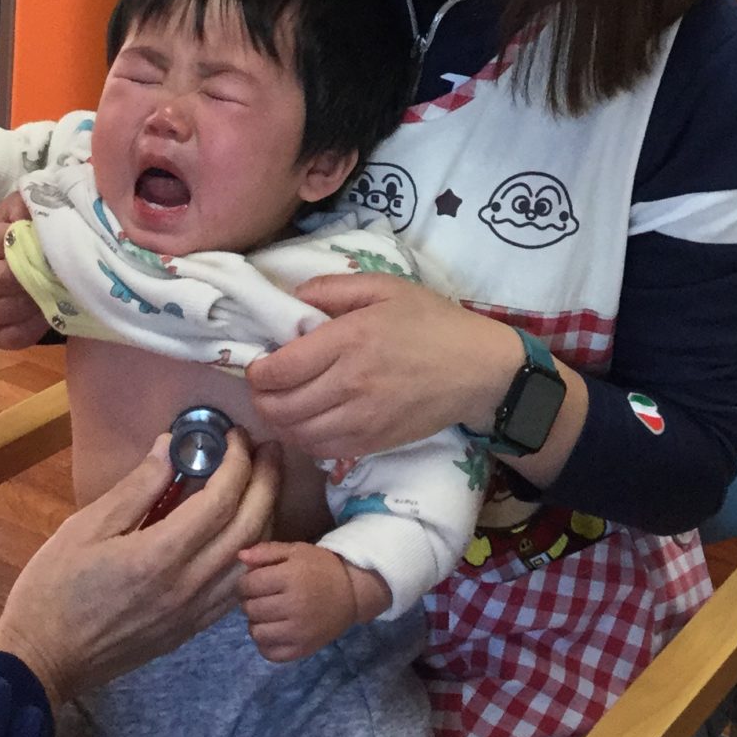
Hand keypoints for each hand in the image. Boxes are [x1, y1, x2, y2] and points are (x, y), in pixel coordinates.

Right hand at [0, 192, 48, 350]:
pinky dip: (38, 324)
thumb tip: (51, 216)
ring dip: (42, 297)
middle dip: (41, 271)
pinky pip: (16, 336)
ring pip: (12, 309)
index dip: (37, 242)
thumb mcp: (23, 208)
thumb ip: (32, 205)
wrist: (15, 260)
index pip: (6, 244)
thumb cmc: (20, 230)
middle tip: (65, 265)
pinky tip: (51, 308)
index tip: (60, 240)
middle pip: (8, 279)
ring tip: (60, 284)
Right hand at [0, 428, 281, 708]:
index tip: (235, 436)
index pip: (221, 500)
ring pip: (252, 560)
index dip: (237, 462)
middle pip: (250, 527)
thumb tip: (170, 447)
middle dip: (266, 482)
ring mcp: (194, 613)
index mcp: (159, 556)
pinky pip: (238, 587)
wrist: (43, 660)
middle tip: (269, 450)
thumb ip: (136, 489)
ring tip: (264, 484)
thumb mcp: (84, 528)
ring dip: (267, 516)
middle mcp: (188, 586)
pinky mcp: (191, 629)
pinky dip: (252, 552)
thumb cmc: (53, 589)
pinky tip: (246, 532)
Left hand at [239, 540, 387, 662]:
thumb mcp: (296, 551)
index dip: (245, 582)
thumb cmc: (321, 568)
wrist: (351, 593)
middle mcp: (294, 606)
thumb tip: (240, 556)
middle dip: (251, 601)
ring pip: (256, 632)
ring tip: (269, 614)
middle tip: (263, 597)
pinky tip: (274, 630)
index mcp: (291, 577)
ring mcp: (298, 631)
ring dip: (257, 622)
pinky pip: (269, 653)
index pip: (248, 585)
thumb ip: (266, 552)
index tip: (255, 582)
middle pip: (250, 609)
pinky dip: (266, 643)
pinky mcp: (302, 649)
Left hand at [244, 275, 523, 461]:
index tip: (259, 363)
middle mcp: (350, 383)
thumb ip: (333, 288)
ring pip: (296, 432)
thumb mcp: (386, 287)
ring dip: (279, 421)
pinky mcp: (373, 443)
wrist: (479, 371)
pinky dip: (303, 439)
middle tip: (263, 386)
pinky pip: (321, 450)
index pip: (279, 368)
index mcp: (349, 340)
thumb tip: (293, 300)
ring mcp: (361, 419)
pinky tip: (306, 423)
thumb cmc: (433, 322)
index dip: (257, 370)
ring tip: (281, 404)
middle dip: (260, 398)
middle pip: (280, 405)